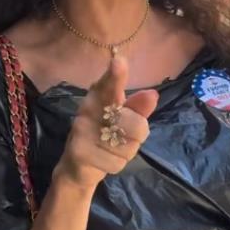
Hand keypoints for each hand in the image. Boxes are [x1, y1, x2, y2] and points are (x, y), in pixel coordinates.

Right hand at [56, 55, 158, 190]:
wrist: (76, 168)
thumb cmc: (102, 136)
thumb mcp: (122, 120)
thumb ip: (137, 108)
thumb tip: (153, 94)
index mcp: (99, 97)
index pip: (109, 84)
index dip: (115, 75)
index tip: (119, 62)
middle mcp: (87, 110)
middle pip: (133, 122)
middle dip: (138, 132)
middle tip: (126, 134)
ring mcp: (81, 131)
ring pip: (127, 145)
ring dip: (127, 151)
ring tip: (113, 149)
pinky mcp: (80, 152)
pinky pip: (116, 162)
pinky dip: (116, 164)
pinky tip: (105, 160)